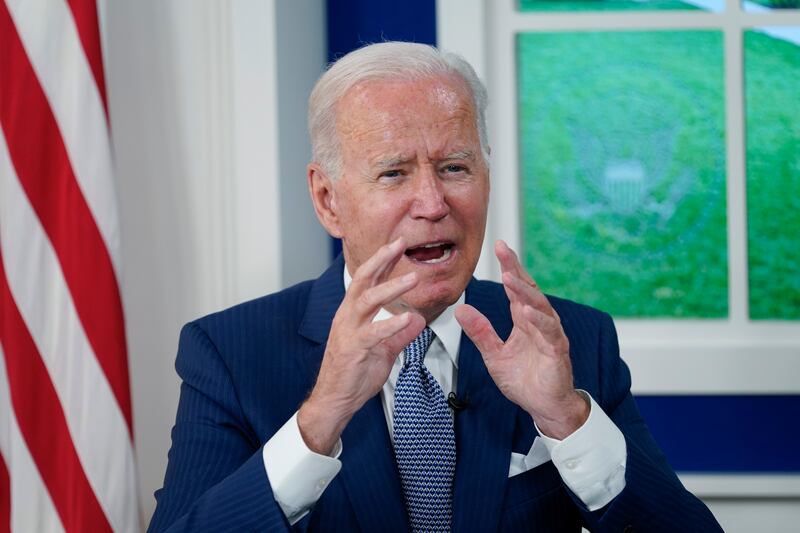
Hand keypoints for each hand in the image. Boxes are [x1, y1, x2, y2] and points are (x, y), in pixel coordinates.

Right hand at [298, 238, 425, 453]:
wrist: (335, 400)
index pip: (367, 280)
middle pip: (363, 280)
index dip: (382, 261)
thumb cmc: (355, 374)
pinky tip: (408, 318)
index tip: (398, 244)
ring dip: (391, 287)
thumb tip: (418, 321)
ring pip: (367, 300)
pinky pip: (373, 333)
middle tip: (400, 243)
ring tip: (413, 278)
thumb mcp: (383, 350)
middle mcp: (347, 316)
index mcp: (353, 313)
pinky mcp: (353, 349)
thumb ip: (399, 334)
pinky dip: (391, 324)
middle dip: (381, 259)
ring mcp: (348, 331)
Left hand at [455, 240, 587, 439]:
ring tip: (509, 277)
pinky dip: (538, 321)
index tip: (498, 246)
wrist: (544, 407)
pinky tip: (526, 311)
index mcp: (524, 320)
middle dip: (515, 268)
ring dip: (524, 292)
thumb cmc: (524, 380)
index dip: (508, 267)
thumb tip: (460, 309)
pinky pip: (549, 332)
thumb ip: (480, 332)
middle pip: (528, 289)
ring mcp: (550, 335)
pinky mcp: (557, 351)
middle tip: (502, 249)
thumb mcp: (494, 354)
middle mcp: (539, 322)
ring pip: (539, 306)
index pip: (516, 288)